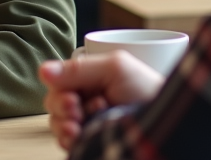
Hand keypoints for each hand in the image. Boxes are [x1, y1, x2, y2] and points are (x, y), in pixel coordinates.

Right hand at [39, 51, 164, 150]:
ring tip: (78, 127)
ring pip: (57, 124)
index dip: (59, 90)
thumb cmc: (149, 92)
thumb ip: (78, 69)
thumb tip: (43, 70)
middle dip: (61, 107)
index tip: (72, 98)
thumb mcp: (115, 68)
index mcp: (92, 78)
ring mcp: (88, 122)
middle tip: (76, 110)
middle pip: (54, 103)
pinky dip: (67, 140)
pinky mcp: (90, 141)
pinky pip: (66, 142)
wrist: (167, 124)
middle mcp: (88, 99)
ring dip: (63, 125)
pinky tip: (78, 138)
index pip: (58, 82)